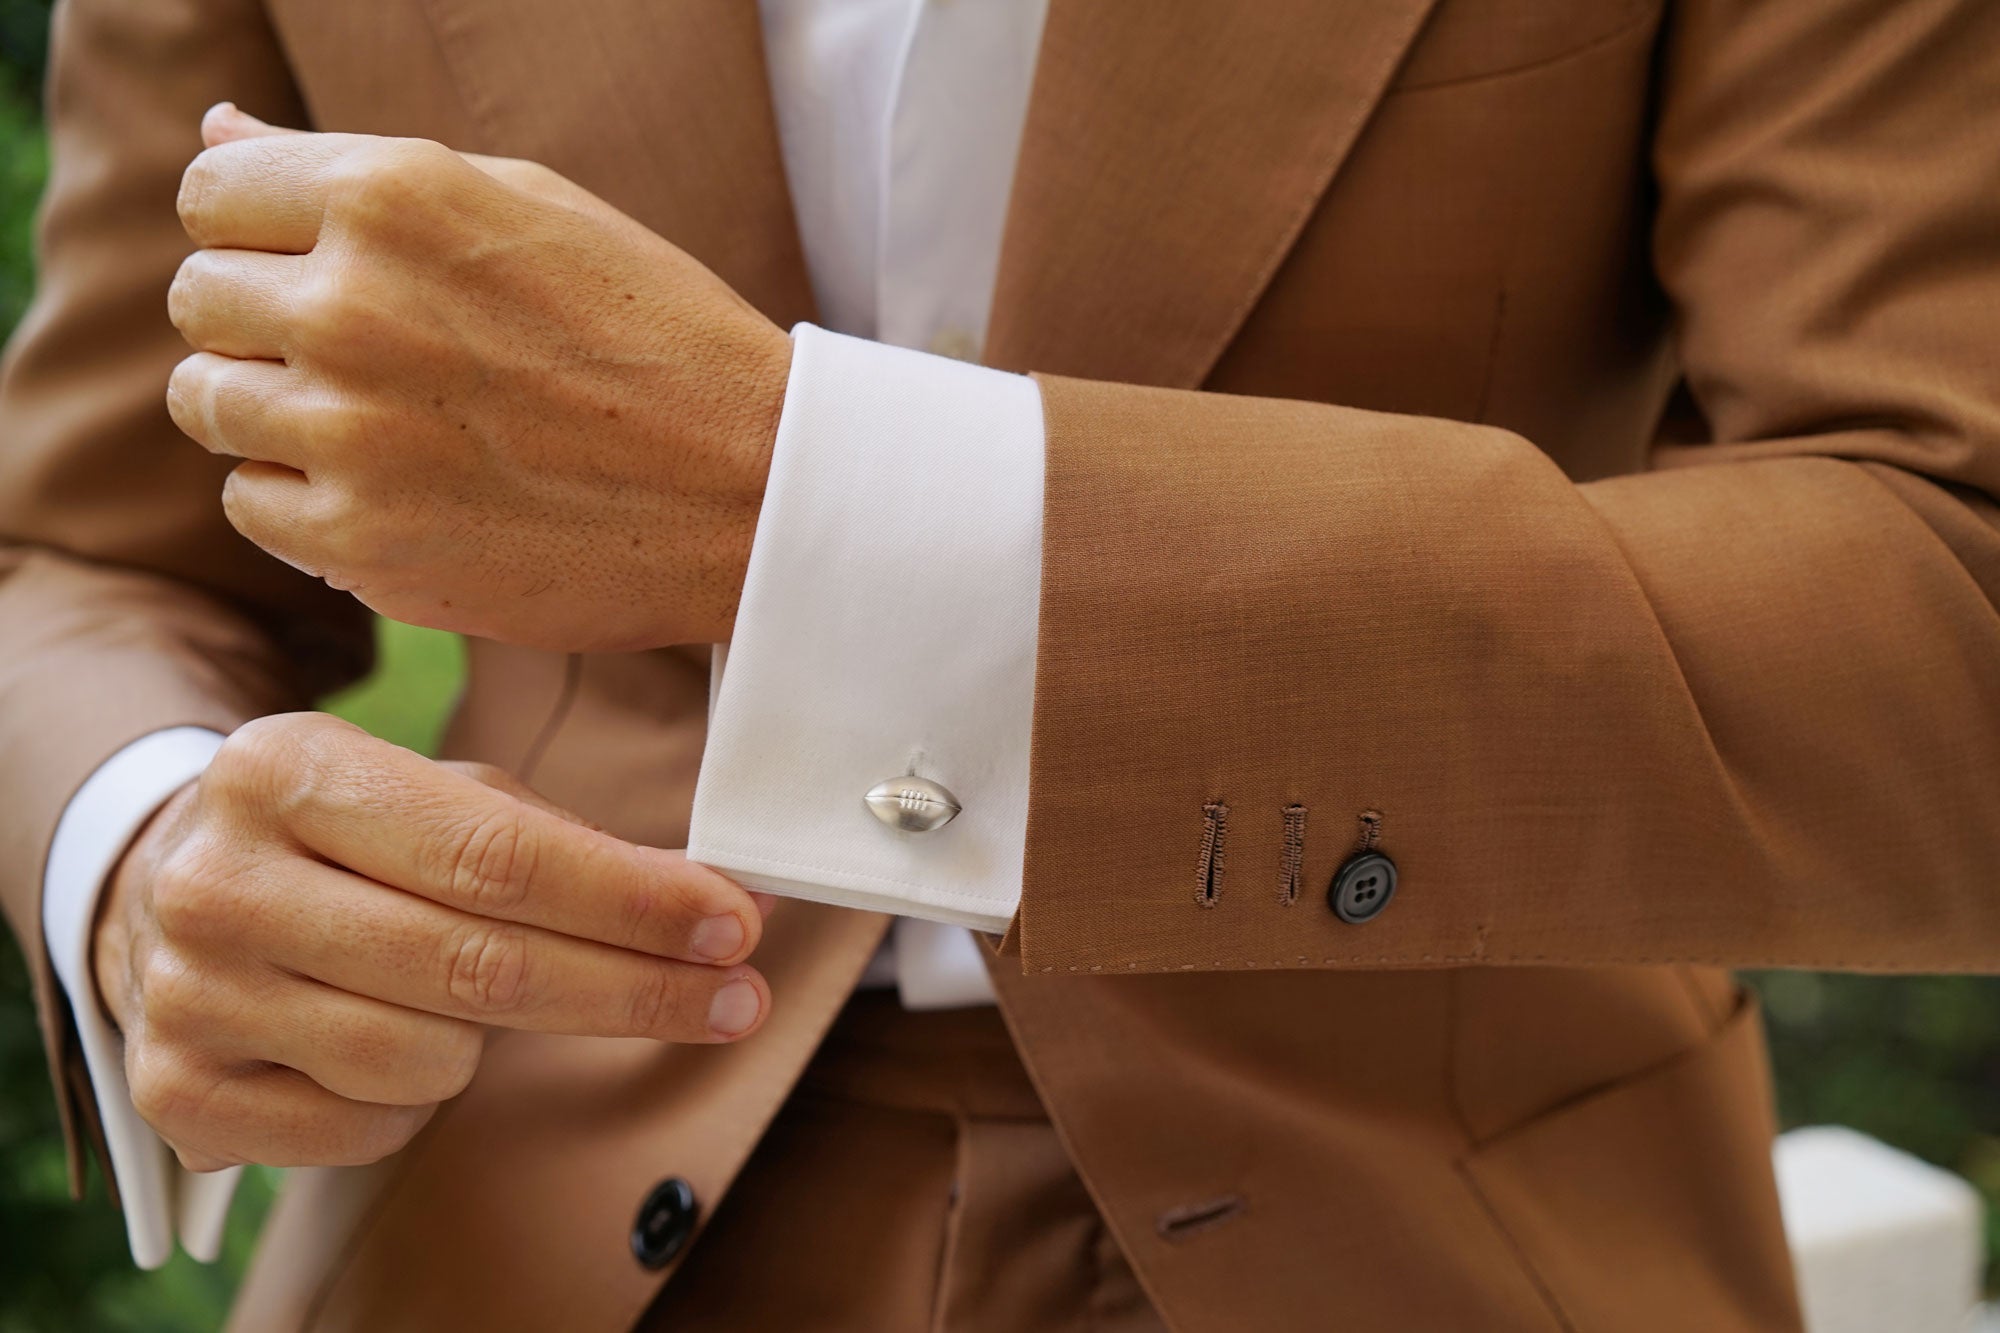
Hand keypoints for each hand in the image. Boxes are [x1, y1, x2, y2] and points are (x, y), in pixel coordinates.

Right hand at [91, 713, 768, 1170]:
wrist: (165, 895)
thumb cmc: (343, 841)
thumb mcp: (431, 795)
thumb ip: (564, 841)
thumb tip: (725, 902)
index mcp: (285, 770)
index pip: (495, 855)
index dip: (631, 901)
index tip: (734, 924)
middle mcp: (220, 881)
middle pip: (479, 966)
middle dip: (635, 989)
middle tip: (737, 997)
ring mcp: (189, 994)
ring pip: (428, 1058)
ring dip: (490, 1042)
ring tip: (470, 996)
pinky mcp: (179, 1093)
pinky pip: (370, 1125)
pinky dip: (411, 1098)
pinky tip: (394, 1040)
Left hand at [165, 104, 791, 652]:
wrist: (753, 489)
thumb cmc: (653, 334)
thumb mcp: (527, 205)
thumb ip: (361, 170)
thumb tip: (216, 134)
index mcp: (392, 198)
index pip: (210, 197)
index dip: (259, 236)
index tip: (321, 274)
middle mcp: (353, 306)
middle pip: (200, 301)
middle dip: (263, 324)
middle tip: (367, 361)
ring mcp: (350, 432)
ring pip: (210, 405)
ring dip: (275, 414)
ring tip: (383, 426)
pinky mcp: (362, 541)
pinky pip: (252, 507)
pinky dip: (305, 502)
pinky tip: (395, 491)